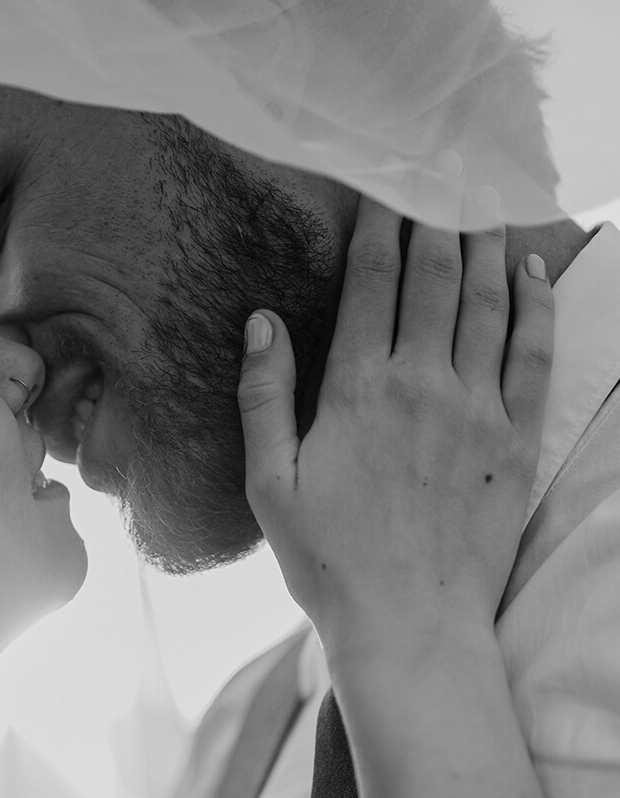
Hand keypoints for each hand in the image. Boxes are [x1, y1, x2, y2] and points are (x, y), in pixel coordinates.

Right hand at [237, 197, 553, 658]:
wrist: (408, 625)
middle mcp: (422, 384)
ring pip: (489, 302)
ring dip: (488, 245)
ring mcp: (477, 408)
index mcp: (357, 390)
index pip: (373, 281)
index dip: (380, 223)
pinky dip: (537, 304)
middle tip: (443, 171)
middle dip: (438, 216)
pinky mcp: (515, 439)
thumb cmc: (328, 560)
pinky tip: (534, 270)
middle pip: (436, 277)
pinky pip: (533, 353)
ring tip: (486, 201)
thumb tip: (262, 321)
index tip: (386, 182)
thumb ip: (263, 397)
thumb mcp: (269, 483)